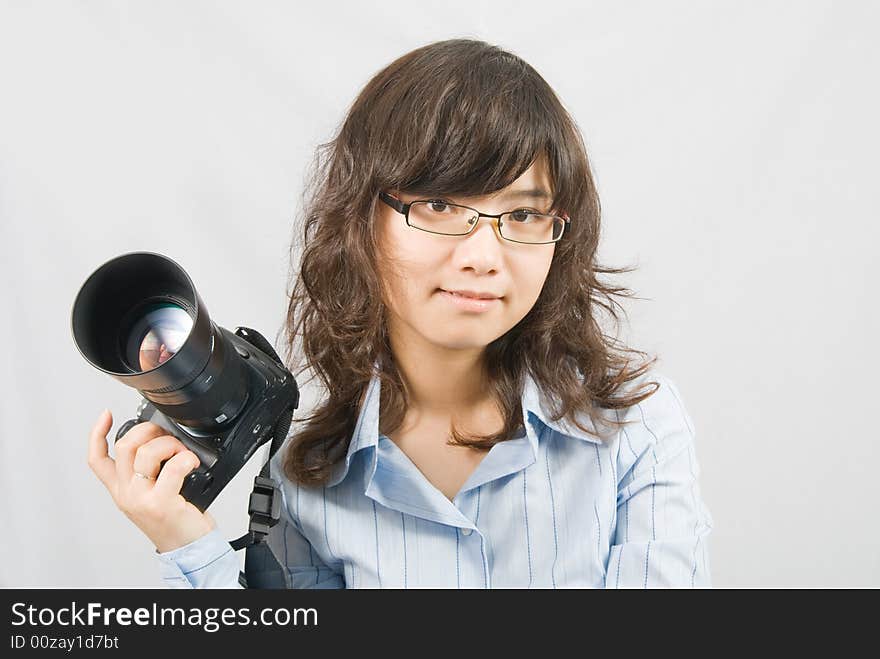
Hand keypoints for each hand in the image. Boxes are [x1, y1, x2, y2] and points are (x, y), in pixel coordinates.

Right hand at [87, 409, 216, 552]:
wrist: (187, 548)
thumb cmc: (175, 520)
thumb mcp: (151, 494)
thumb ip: (148, 471)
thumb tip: (160, 440)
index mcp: (121, 490)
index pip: (97, 459)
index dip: (97, 434)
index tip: (107, 414)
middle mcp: (127, 494)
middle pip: (124, 447)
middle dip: (148, 431)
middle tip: (166, 437)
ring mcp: (141, 499)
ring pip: (147, 453)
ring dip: (170, 444)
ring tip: (182, 453)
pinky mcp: (161, 503)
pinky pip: (174, 467)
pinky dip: (186, 459)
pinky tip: (192, 463)